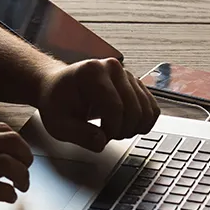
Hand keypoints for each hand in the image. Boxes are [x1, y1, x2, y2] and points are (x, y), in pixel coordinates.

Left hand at [38, 58, 159, 151]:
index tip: (99, 137)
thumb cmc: (56, 102)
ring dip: (134, 128)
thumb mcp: (58, 123)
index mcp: (92, 72)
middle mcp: (113, 68)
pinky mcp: (136, 84)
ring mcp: (127, 74)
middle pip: (134, 109)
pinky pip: (152, 108)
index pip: (115, 107)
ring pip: (147, 110)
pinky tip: (126, 126)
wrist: (58, 87)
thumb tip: (101, 142)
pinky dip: (143, 123)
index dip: (110, 130)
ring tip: (114, 130)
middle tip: (106, 135)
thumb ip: (78, 135)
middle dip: (122, 130)